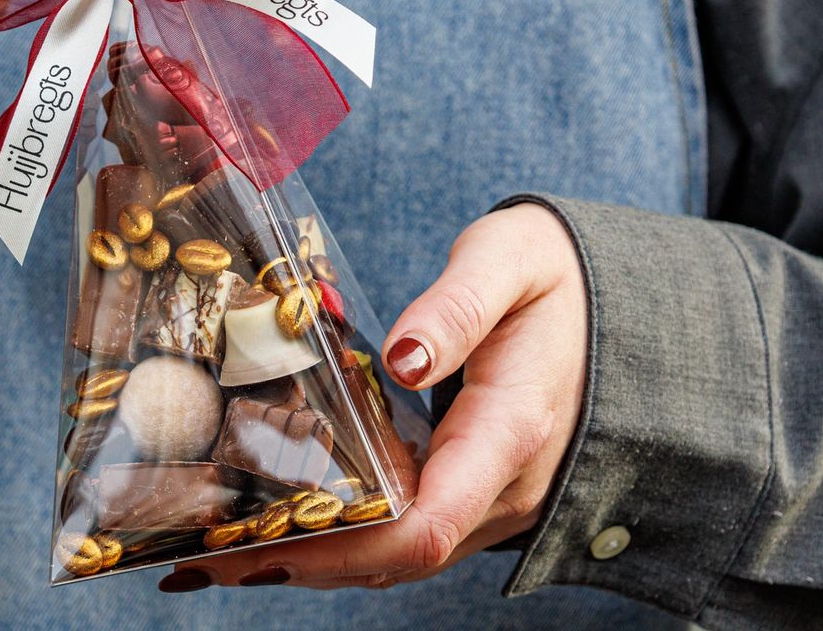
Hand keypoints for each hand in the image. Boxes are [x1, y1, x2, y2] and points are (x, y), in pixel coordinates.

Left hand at [168, 202, 587, 590]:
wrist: (624, 304)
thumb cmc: (560, 273)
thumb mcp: (513, 258)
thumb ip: (459, 304)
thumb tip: (403, 357)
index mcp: (511, 431)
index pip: (425, 525)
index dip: (335, 547)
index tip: (251, 544)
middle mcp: (508, 486)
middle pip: (395, 558)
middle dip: (297, 563)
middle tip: (198, 557)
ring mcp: (498, 497)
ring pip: (399, 556)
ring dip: (313, 558)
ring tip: (219, 549)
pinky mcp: (482, 490)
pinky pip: (411, 533)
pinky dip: (346, 539)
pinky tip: (287, 524)